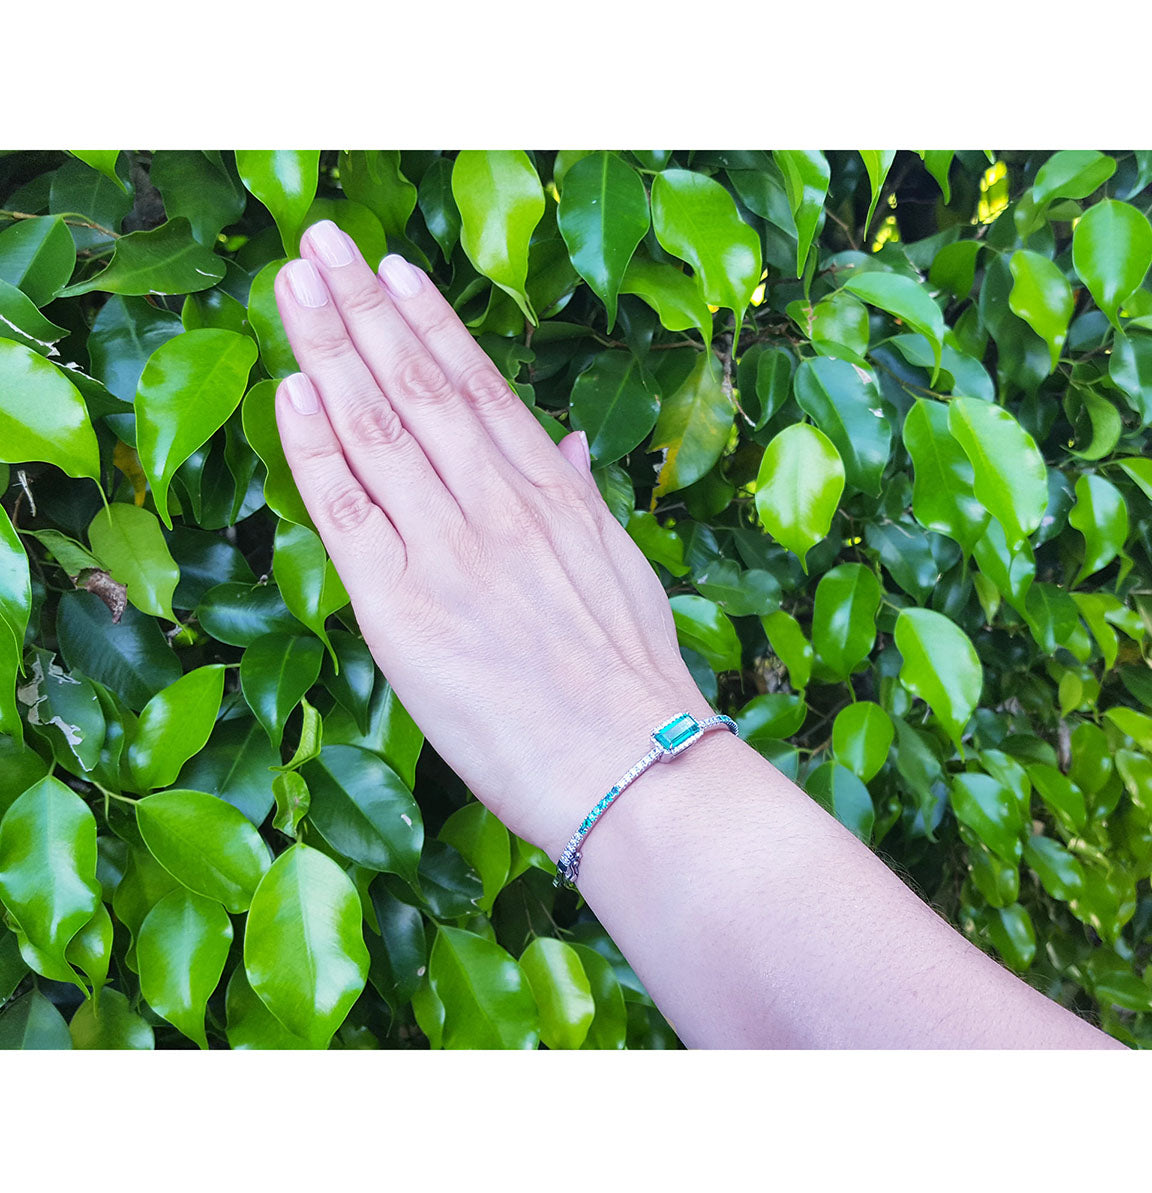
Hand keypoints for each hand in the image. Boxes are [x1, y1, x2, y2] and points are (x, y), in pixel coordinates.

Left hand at [273, 220, 711, 859]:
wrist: (637, 769)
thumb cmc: (634, 683)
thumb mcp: (619, 571)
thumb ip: (579, 498)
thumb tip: (562, 441)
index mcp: (555, 495)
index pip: (479, 387)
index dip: (429, 322)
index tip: (392, 270)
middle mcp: (501, 506)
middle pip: (419, 386)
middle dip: (365, 308)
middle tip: (320, 242)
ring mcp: (451, 551)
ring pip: (379, 428)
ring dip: (331, 349)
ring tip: (293, 284)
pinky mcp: (406, 609)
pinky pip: (349, 511)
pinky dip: (316, 446)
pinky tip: (292, 388)